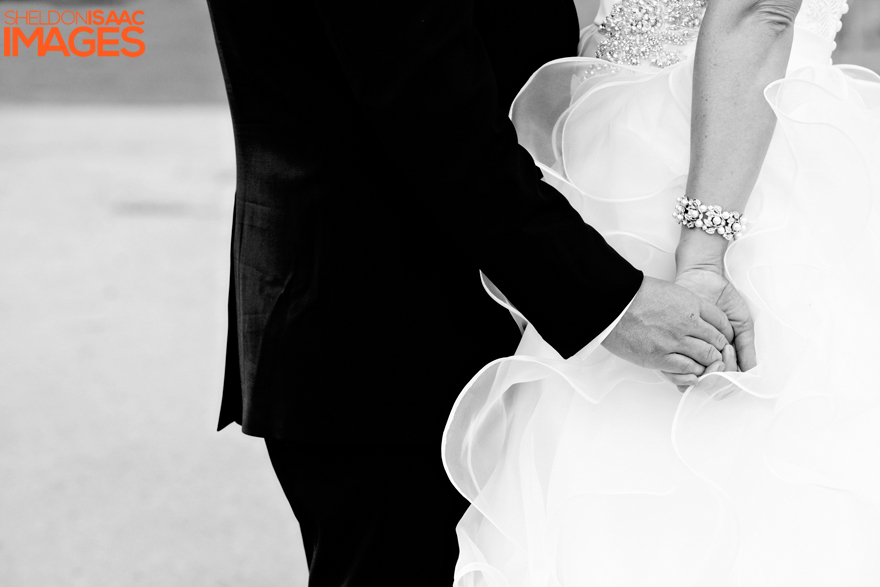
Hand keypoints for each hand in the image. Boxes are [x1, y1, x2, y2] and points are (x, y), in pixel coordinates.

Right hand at [602, 276, 734, 378]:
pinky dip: (693, 373)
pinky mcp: (660, 356)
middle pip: (716, 341)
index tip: (722, 339)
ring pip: (706, 357)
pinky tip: (693, 374)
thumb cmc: (632, 295)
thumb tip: (686, 313)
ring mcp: (675, 340)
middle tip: (717, 356)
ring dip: (708, 363)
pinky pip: (687, 369)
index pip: (721, 321)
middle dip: (719, 350)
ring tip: (705, 366)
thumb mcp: (667, 290)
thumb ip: (682, 303)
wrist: (612, 304)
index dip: (725, 333)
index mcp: (691, 303)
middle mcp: (688, 322)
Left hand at [674, 267, 756, 373]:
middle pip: (709, 383)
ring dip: (708, 369)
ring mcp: (688, 352)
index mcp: (719, 354)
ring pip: (694, 378)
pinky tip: (697, 350)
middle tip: (726, 351)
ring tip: (716, 350)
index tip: (734, 359)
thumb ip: (746, 347)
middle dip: (721, 372)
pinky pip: (676, 364)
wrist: (704, 277)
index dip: (730, 377)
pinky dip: (687, 364)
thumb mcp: (742, 323)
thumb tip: (751, 372)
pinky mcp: (674, 344)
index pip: (724, 380)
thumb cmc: (723, 299)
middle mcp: (703, 357)